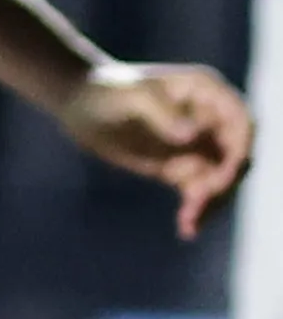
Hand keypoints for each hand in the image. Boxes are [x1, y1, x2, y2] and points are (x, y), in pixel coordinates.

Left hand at [61, 61, 252, 238]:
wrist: (78, 105)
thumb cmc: (104, 90)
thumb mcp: (130, 97)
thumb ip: (162, 113)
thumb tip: (192, 136)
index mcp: (207, 92)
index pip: (241, 122)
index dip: (241, 148)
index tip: (228, 172)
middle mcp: (210, 120)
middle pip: (237, 156)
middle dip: (226, 181)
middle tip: (200, 200)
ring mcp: (198, 146)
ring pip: (221, 180)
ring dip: (212, 202)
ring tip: (189, 222)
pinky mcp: (181, 168)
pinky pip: (199, 193)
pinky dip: (197, 210)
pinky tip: (187, 228)